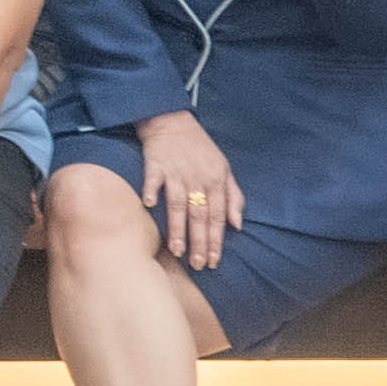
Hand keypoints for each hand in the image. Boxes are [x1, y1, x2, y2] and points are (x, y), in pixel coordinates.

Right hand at [135, 112, 243, 266]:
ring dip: (177, 228)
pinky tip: (149, 206)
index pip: (218, 216)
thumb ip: (233, 197)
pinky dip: (151, 191)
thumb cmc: (200, 148)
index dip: (217, 240)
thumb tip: (237, 225)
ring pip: (178, 204)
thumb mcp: (224, 169)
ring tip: (177, 251)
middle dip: (200, 242)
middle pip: (199, 215)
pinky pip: (153, 180)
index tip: (214, 261)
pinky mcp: (155, 164)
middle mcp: (198, 178)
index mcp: (216, 180)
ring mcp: (176, 172)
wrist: (172, 120)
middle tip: (198, 265)